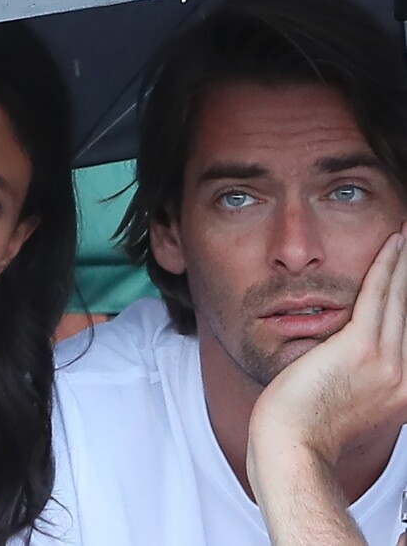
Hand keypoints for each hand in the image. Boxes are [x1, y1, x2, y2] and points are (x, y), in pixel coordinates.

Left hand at [249, 227, 406, 463]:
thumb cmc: (306, 425)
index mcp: (401, 389)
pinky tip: (392, 245)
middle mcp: (404, 377)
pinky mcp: (360, 349)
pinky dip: (387, 267)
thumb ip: (359, 375)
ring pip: (400, 299)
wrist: (291, 447)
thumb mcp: (344, 399)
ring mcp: (387, 364)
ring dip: (404, 263)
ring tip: (406, 238)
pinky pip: (377, 297)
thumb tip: (346, 349)